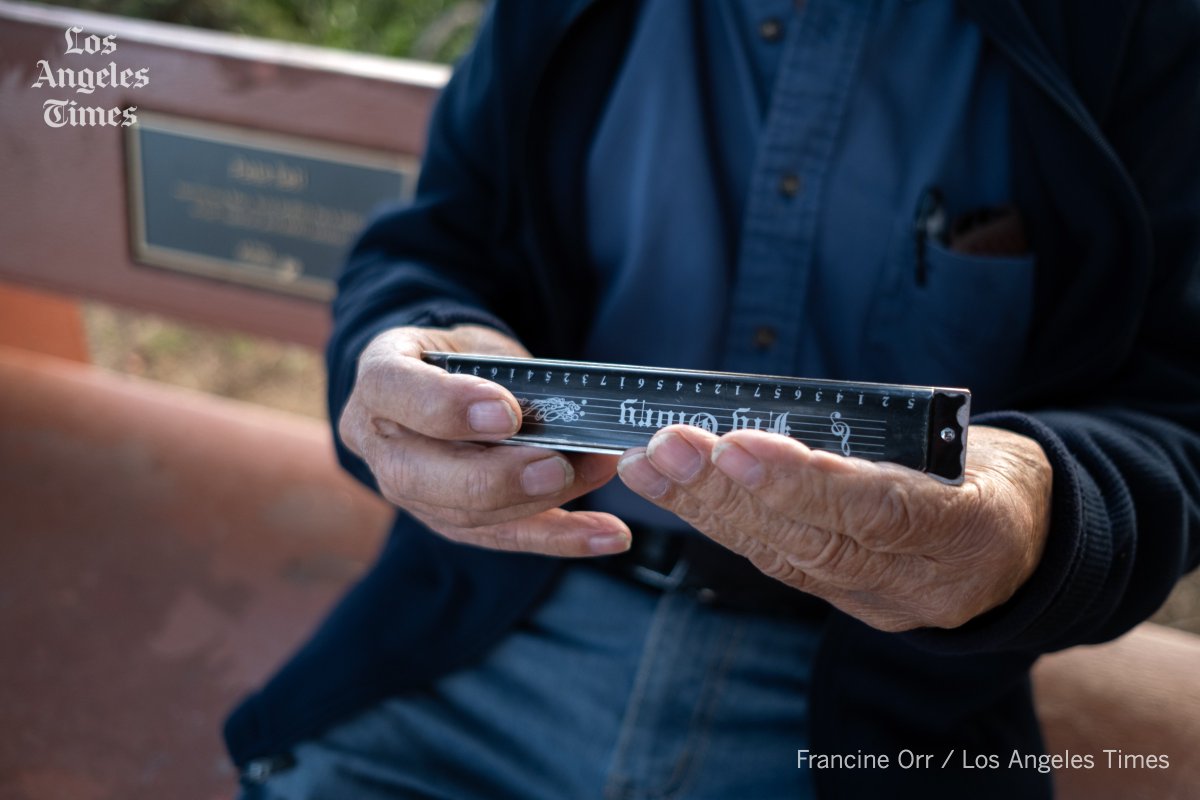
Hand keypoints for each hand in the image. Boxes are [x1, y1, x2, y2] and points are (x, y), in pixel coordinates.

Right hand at [337, 324, 629, 556]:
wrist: (446, 384)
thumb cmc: (463, 359)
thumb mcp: (476, 344)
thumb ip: (504, 377)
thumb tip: (568, 414)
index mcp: (379, 381)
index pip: (393, 391)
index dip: (448, 407)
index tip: (506, 413)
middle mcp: (379, 443)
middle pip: (420, 475)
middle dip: (498, 477)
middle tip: (559, 466)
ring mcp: (408, 491)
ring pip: (465, 515)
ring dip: (541, 503)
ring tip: (599, 475)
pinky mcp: (447, 522)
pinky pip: (502, 537)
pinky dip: (559, 537)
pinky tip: (605, 535)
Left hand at [616, 424, 1051, 630]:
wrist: (1024, 544)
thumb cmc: (988, 469)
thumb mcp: (964, 438)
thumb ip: (890, 433)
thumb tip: (782, 412)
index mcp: (969, 527)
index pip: (875, 510)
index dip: (800, 482)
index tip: (735, 447)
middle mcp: (922, 579)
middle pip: (812, 540)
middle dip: (728, 493)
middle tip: (665, 449)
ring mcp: (884, 600)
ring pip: (784, 555)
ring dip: (708, 509)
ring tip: (650, 466)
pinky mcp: (853, 604)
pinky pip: (782, 565)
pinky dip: (725, 527)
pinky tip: (678, 496)